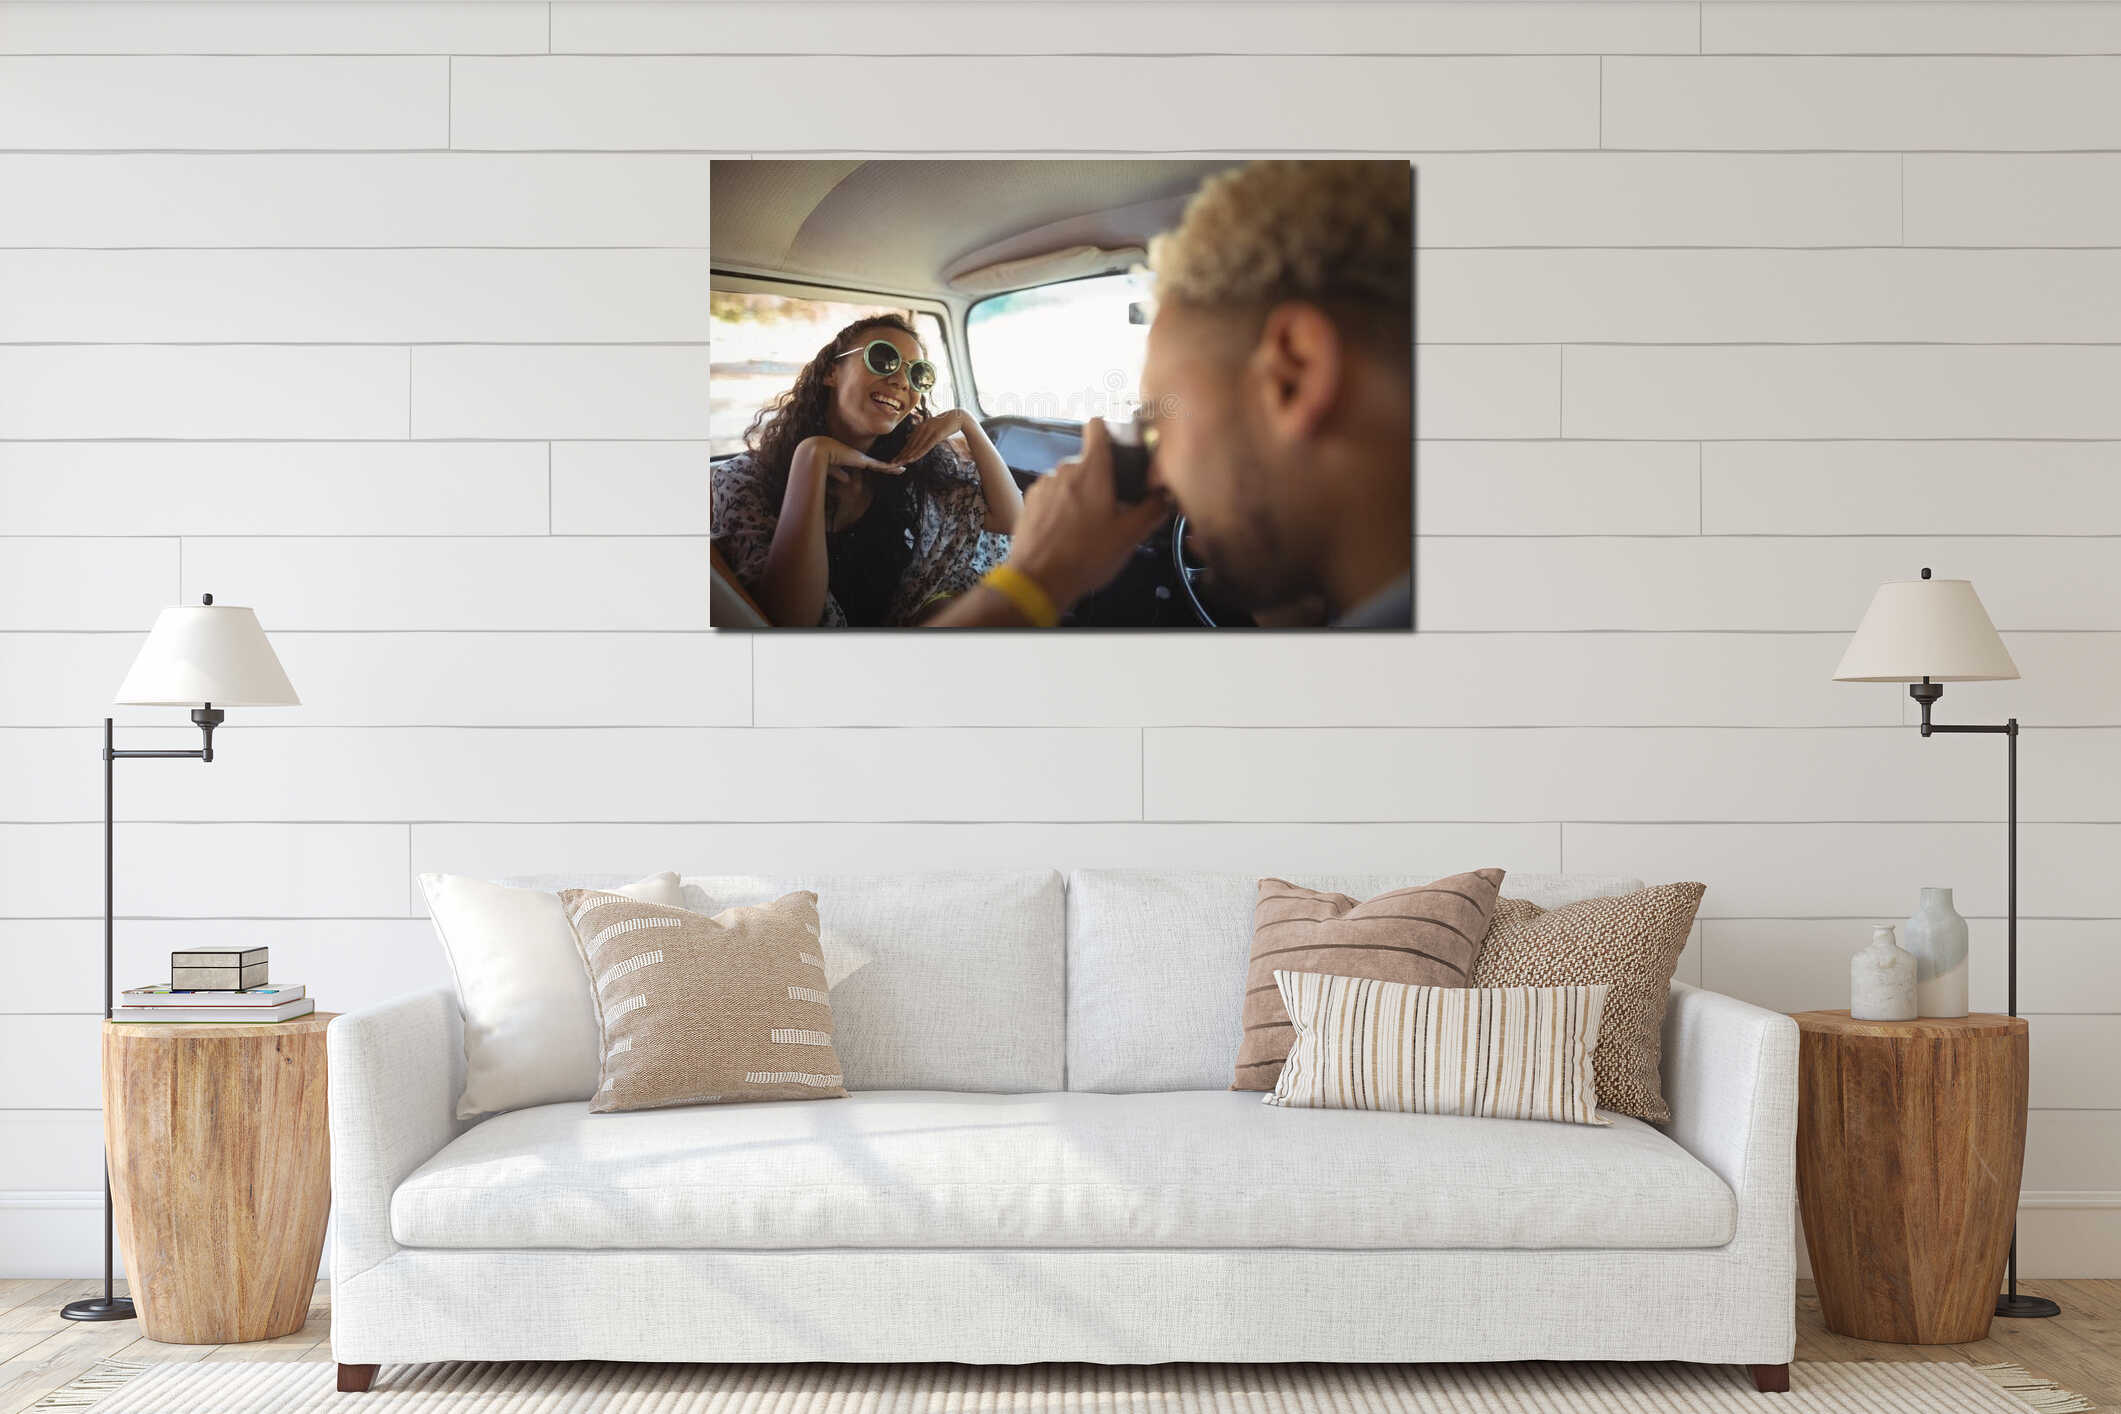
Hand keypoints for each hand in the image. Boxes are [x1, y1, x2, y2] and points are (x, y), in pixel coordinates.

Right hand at [794, 434, 903, 486]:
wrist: (821, 452)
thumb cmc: (824, 461)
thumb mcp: (834, 471)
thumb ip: (841, 474)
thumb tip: (847, 480)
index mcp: (854, 460)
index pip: (868, 465)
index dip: (877, 467)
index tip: (885, 468)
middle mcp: (861, 458)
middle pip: (878, 464)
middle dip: (889, 466)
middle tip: (900, 468)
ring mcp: (863, 459)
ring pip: (882, 465)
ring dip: (893, 468)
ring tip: (904, 469)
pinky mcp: (864, 461)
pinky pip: (881, 466)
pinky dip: (890, 468)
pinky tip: (900, 470)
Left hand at [890, 408, 974, 465]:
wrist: (959, 416)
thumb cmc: (945, 423)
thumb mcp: (930, 427)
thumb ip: (920, 432)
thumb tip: (908, 437)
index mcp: (920, 427)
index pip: (909, 442)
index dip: (902, 451)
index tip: (895, 459)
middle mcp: (922, 428)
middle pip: (910, 445)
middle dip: (901, 455)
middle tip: (893, 464)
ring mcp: (929, 431)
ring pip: (916, 446)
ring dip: (907, 456)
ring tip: (900, 463)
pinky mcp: (936, 435)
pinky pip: (926, 446)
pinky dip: (918, 453)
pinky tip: (912, 459)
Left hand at [1006, 418, 1172, 608]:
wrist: (1038, 580)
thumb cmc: (1087, 556)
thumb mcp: (1129, 537)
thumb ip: (1151, 511)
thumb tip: (1164, 497)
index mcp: (1092, 469)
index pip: (1097, 426)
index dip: (1109, 430)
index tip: (1118, 447)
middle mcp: (1065, 469)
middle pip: (1088, 461)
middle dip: (1100, 480)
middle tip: (1111, 510)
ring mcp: (1044, 484)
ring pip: (1069, 480)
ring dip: (1079, 495)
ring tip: (1087, 527)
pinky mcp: (1029, 501)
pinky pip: (1051, 495)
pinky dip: (1060, 507)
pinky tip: (1066, 532)